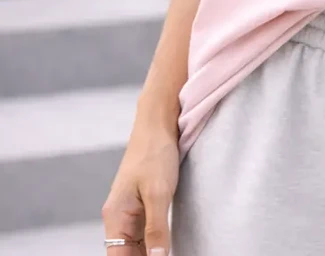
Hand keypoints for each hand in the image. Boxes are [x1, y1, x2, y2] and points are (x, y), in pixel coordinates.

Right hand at [102, 119, 179, 254]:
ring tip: (169, 253)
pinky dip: (154, 243)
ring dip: (150, 253)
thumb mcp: (159, 193)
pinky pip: (145, 232)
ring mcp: (130, 211)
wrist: (158, 123)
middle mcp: (118, 217)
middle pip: (127, 253)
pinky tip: (167, 248)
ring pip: (136, 245)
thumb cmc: (155, 153)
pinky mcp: (143, 203)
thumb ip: (156, 229)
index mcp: (115, 217)